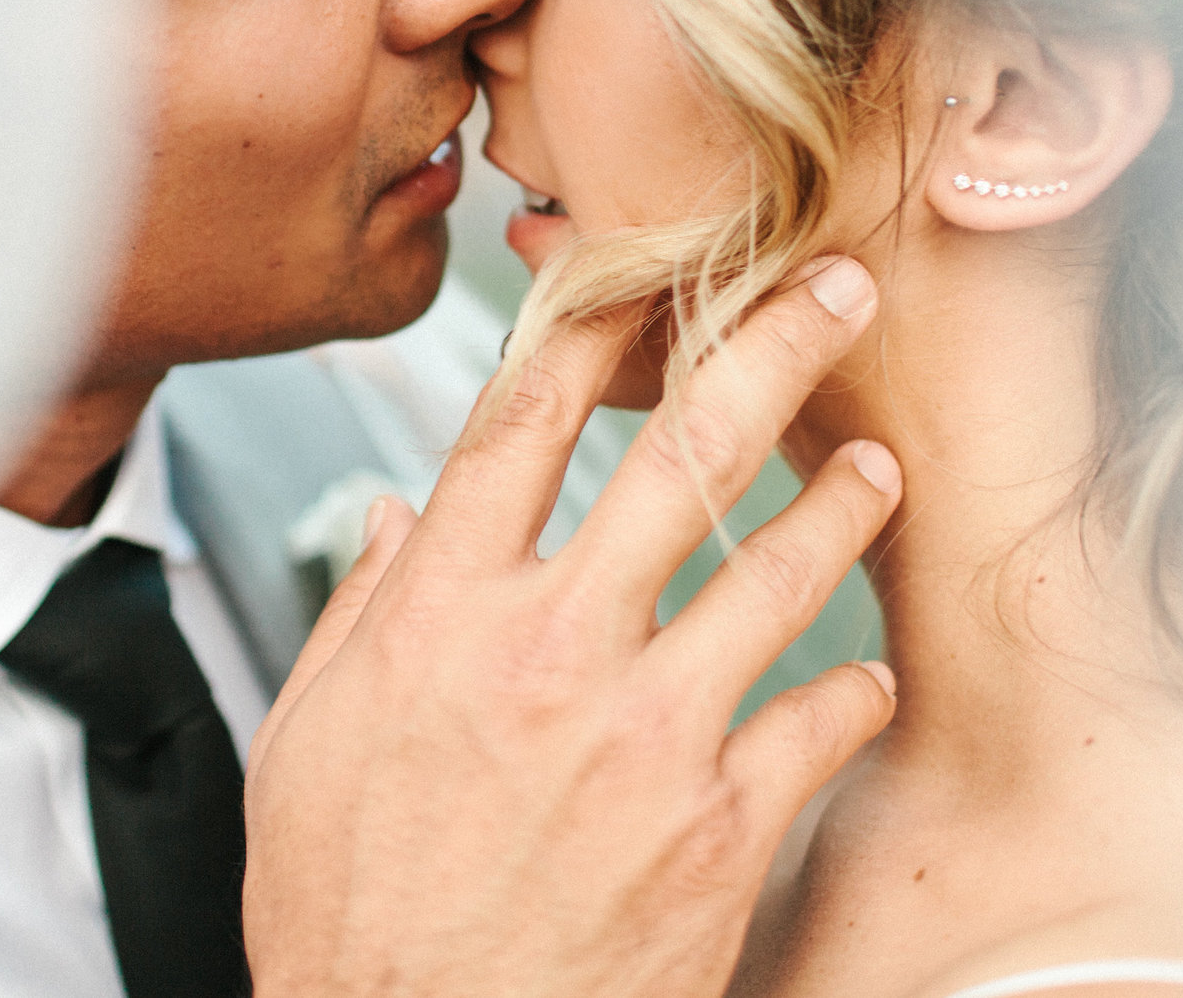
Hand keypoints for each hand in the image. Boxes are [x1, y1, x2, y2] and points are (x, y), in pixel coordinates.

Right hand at [243, 256, 900, 997]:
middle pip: (685, 450)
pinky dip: (853, 687)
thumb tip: (401, 520)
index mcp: (443, 618)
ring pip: (780, 569)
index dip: (596, 316)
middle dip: (777, 344)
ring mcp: (647, 735)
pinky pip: (822, 719)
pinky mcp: (721, 826)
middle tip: (838, 292)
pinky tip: (860, 674)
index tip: (649, 264)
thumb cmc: (355, 918)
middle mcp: (553, 652)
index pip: (525, 418)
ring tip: (877, 471)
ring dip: (844, 505)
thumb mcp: (305, 746)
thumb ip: (364, 613)